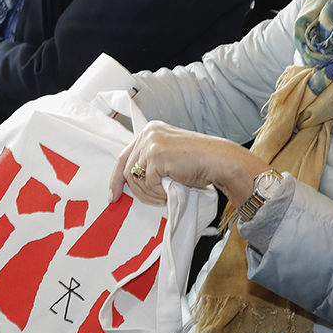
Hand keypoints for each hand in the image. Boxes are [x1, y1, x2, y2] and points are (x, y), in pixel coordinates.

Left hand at [108, 121, 270, 206]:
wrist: (219, 161)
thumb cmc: (199, 162)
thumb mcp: (169, 157)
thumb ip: (151, 161)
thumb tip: (130, 180)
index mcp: (151, 130)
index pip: (125, 154)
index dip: (116, 176)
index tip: (113, 192)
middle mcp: (148, 133)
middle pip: (126, 167)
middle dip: (133, 189)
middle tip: (132, 201)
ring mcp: (151, 143)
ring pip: (134, 178)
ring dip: (148, 193)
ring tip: (163, 196)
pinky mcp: (156, 156)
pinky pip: (147, 183)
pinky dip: (157, 193)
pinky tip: (169, 191)